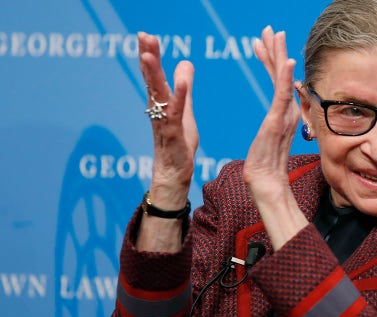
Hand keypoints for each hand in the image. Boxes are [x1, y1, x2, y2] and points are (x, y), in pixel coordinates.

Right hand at [138, 32, 198, 209]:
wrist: (174, 175)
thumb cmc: (178, 144)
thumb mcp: (185, 110)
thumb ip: (184, 88)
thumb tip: (186, 62)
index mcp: (161, 103)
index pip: (153, 75)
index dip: (150, 55)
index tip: (145, 35)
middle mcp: (158, 110)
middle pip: (151, 80)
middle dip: (148, 57)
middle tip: (143, 36)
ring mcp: (163, 122)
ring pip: (157, 95)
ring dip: (153, 75)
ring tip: (148, 55)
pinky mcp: (173, 134)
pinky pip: (176, 114)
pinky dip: (179, 98)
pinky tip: (183, 83)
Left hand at [243, 26, 308, 249]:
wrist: (265, 184)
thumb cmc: (264, 166)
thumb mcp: (267, 140)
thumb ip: (273, 126)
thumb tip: (275, 119)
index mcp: (284, 113)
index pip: (277, 81)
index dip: (271, 60)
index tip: (264, 41)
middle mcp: (288, 111)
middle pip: (281, 75)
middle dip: (275, 50)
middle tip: (270, 29)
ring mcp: (284, 115)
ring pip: (282, 79)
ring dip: (278, 55)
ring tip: (274, 34)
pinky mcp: (278, 122)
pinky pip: (283, 96)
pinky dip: (285, 78)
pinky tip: (286, 62)